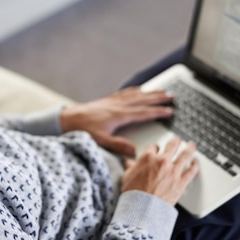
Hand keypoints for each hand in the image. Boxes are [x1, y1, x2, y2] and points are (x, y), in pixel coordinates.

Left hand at [60, 87, 174, 156]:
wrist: (68, 119)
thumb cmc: (83, 130)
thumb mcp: (100, 141)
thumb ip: (118, 145)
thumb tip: (134, 150)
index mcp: (119, 116)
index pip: (143, 112)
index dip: (158, 112)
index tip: (170, 111)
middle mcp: (118, 106)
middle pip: (143, 100)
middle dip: (158, 98)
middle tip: (172, 96)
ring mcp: (113, 101)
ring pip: (136, 95)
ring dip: (150, 93)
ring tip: (161, 90)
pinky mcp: (107, 100)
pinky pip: (125, 93)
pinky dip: (134, 90)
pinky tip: (139, 89)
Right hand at [121, 137, 197, 204]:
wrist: (142, 209)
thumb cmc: (133, 194)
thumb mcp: (127, 177)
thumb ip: (130, 168)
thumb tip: (129, 164)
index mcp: (148, 158)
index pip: (154, 147)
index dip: (155, 147)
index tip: (157, 149)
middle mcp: (162, 161)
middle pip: (172, 145)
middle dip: (176, 141)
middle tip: (178, 140)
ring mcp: (173, 171)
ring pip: (185, 155)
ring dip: (189, 148)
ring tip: (192, 145)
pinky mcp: (181, 182)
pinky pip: (191, 171)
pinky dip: (195, 166)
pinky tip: (196, 163)